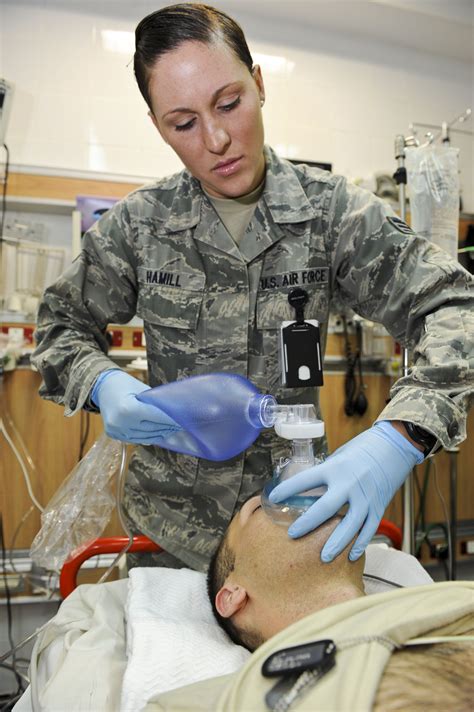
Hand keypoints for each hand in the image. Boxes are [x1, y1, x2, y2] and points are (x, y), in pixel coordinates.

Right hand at [91, 370, 181, 443]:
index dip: (172, 419)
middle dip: (168, 427)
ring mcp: (116, 430)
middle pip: (152, 429)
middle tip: (181, 425)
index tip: (184, 420)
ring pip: (146, 437)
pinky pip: (136, 439)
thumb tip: (176, 412)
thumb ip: (157, 403)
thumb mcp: (143, 390)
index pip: (157, 417)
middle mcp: (121, 422)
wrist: (102, 387)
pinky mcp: (114, 435)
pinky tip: (158, 433)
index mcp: (128, 408)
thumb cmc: (125, 384)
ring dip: (160, 434)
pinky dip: (149, 437)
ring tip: (172, 430)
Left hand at [269, 421, 423, 561]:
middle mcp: (349, 484)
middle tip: (292, 535)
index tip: (274, 497)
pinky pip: (369, 529)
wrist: (392, 448)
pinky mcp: (379, 506)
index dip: (288, 489)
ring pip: (350, 525)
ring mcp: (366, 497)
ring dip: (336, 543)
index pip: (306, 480)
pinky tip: (351, 556)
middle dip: (308, 523)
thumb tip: (308, 490)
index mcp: (335, 468)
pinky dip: (361, 544)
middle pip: (326, 508)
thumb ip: (326, 475)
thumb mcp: (338, 457)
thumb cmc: (362, 450)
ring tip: (323, 557)